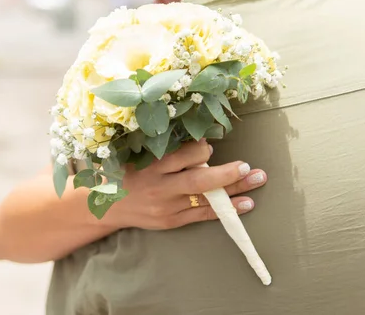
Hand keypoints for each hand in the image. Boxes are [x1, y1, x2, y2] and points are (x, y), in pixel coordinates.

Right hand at [102, 139, 267, 229]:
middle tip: (249, 166)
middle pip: (198, 180)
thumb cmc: (127, 173)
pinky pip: (202, 214)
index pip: (183, 156)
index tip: (211, 144)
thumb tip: (203, 143)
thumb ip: (167, 150)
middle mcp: (160, 187)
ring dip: (234, 189)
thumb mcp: (140, 156)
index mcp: (150, 166)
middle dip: (226, 173)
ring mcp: (167, 207)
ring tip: (257, 180)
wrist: (107, 206)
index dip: (201, 149)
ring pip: (205, 198)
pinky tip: (246, 204)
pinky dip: (226, 210)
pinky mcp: (171, 221)